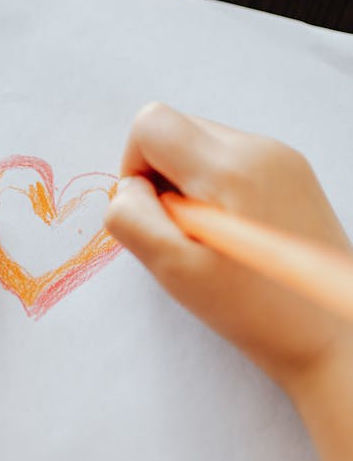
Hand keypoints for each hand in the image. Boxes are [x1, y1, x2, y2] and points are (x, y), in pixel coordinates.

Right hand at [104, 102, 351, 396]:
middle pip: (177, 128)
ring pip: (203, 143)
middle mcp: (259, 148)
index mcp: (229, 168)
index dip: (134, 167)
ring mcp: (282, 157)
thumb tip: (129, 188)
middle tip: (181, 233)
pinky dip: (217, 188)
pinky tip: (233, 233)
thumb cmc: (254, 311)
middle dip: (162, 176)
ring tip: (210, 238)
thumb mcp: (176, 271)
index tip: (152, 214)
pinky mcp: (294, 172)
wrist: (335, 336)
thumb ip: (133, 218)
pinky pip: (232, 159)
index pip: (151, 124)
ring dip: (189, 183)